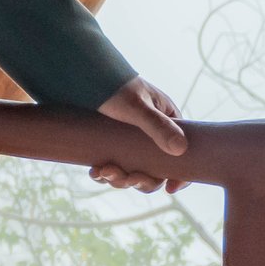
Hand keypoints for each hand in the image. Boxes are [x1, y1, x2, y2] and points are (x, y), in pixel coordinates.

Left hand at [90, 73, 187, 191]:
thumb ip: (157, 125)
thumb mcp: (136, 107)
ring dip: (119, 178)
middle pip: (156, 170)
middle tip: (126, 178)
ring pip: (133, 173)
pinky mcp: (112, 147)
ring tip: (102, 171)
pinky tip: (95, 171)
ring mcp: (131, 143)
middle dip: (141, 179)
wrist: (82, 77)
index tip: (170, 188)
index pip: (182, 153)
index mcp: (167, 121)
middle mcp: (152, 134)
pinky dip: (104, 174)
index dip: (180, 174)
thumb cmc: (114, 86)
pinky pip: (113, 169)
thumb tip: (180, 149)